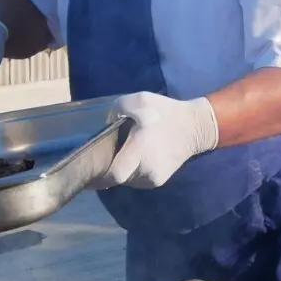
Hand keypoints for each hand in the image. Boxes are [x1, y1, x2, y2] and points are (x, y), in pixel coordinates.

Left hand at [92, 92, 219, 190]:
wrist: (195, 127)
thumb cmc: (166, 113)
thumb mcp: (140, 100)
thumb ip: (117, 110)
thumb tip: (105, 124)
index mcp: (140, 150)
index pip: (114, 174)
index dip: (96, 177)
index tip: (84, 173)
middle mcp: (146, 169)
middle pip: (117, 178)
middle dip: (107, 170)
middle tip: (99, 158)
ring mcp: (153, 178)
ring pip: (127, 180)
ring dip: (120, 171)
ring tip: (120, 155)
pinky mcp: (159, 180)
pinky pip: (137, 180)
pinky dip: (131, 172)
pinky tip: (134, 158)